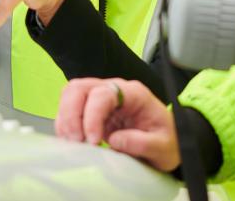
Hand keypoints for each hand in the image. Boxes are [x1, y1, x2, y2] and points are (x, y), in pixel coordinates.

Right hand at [56, 78, 180, 172]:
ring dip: (66, 119)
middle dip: (72, 114)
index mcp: (134, 93)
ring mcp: (102, 100)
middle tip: (76, 140)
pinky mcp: (93, 114)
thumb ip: (143, 143)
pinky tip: (71, 141)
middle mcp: (115, 91)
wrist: (169, 144)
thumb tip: (114, 141)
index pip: (104, 94)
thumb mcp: (164, 146)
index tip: (93, 141)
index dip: (93, 115)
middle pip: (81, 88)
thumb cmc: (168, 141)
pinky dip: (65, 125)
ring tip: (73, 143)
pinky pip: (70, 111)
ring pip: (71, 95)